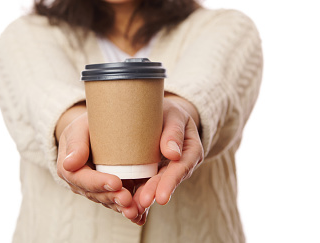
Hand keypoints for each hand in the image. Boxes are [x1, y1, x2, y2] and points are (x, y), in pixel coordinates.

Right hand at [56, 110, 141, 219]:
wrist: (94, 132)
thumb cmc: (85, 127)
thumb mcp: (78, 129)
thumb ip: (76, 144)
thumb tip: (69, 163)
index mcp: (70, 169)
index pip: (82, 178)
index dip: (98, 182)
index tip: (116, 181)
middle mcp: (81, 184)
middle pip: (96, 194)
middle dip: (113, 198)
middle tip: (129, 198)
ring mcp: (95, 190)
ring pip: (108, 202)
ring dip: (122, 208)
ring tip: (135, 209)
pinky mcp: (110, 192)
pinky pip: (119, 203)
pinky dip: (130, 210)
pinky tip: (141, 217)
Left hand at [130, 96, 203, 223]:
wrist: (163, 114)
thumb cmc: (168, 111)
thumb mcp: (174, 115)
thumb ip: (174, 131)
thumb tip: (173, 154)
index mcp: (191, 150)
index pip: (181, 167)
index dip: (170, 182)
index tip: (161, 197)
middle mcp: (181, 164)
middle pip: (167, 180)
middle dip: (154, 192)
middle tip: (141, 203)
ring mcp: (166, 170)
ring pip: (156, 185)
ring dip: (144, 197)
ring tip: (132, 208)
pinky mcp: (152, 171)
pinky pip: (146, 183)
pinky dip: (137, 194)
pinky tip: (127, 207)